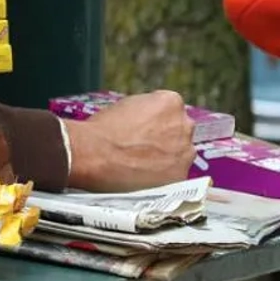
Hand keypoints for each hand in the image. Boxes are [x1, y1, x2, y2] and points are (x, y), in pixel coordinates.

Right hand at [61, 89, 196, 192]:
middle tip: (145, 149)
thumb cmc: (103, 128)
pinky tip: (145, 179)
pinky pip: (175, 175)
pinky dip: (163, 177)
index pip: (171, 111)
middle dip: (166, 138)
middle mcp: (184, 124)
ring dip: (168, 158)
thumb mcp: (128, 105)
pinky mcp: (179, 175)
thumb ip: (147, 111)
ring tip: (143, 166)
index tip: (145, 131)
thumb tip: (148, 120)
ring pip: (180, 154)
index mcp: (172, 102)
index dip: (156, 122)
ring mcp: (185, 151)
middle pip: (179, 131)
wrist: (94, 154)